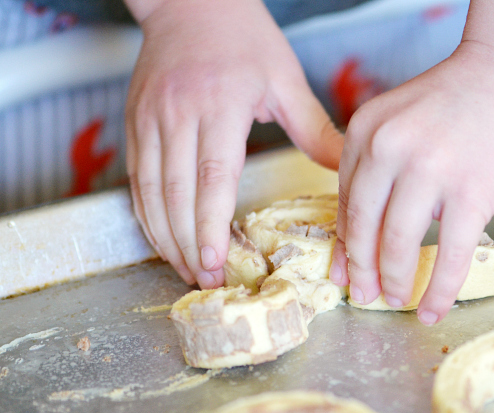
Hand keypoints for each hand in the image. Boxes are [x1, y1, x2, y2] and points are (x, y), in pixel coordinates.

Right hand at [125, 0, 342, 288]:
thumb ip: (314, 128)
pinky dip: (145, 213)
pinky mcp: (133, 121)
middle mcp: (178, 113)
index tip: (215, 263)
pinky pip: (135, 177)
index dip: (209, 226)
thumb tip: (345, 171)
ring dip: (163, 236)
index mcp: (220, 104)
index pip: (211, 177)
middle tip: (203, 280)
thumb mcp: (285, 78)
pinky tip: (159, 238)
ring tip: (183, 269)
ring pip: (150, 190)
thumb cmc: (243, 37)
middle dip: (187, 244)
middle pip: (176, 193)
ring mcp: (149, 117)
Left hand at [328, 0, 493, 324]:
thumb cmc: (461, 98)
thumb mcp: (401, 119)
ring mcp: (428, 171)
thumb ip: (380, 163)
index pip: (347, 201)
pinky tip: (432, 309)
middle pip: (364, 227)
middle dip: (361, 271)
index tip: (343, 271)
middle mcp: (388, 150)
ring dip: (394, 281)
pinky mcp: (470, 192)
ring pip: (398, 245)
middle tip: (363, 296)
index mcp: (365, 132)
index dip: (345, 244)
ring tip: (395, 300)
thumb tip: (368, 227)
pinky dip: (439, 290)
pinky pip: (448, 255)